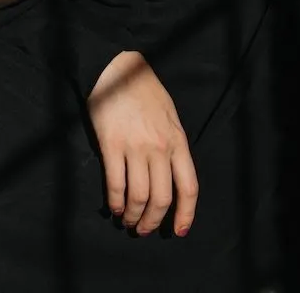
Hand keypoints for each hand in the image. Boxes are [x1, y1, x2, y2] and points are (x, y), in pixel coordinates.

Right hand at [87, 50, 198, 237]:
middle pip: (161, 198)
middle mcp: (160, 148)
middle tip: (144, 230)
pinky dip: (115, 202)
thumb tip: (169, 177)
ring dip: (133, 216)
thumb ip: (172, 146)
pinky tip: (114, 207)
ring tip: (128, 221)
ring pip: (138, 196)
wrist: (118, 68)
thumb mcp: (170, 117)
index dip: (185, 214)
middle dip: (153, 221)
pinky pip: (115, 183)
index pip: (188, 187)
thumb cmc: (145, 91)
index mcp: (178, 142)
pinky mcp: (111, 145)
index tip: (179, 230)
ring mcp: (135, 147)